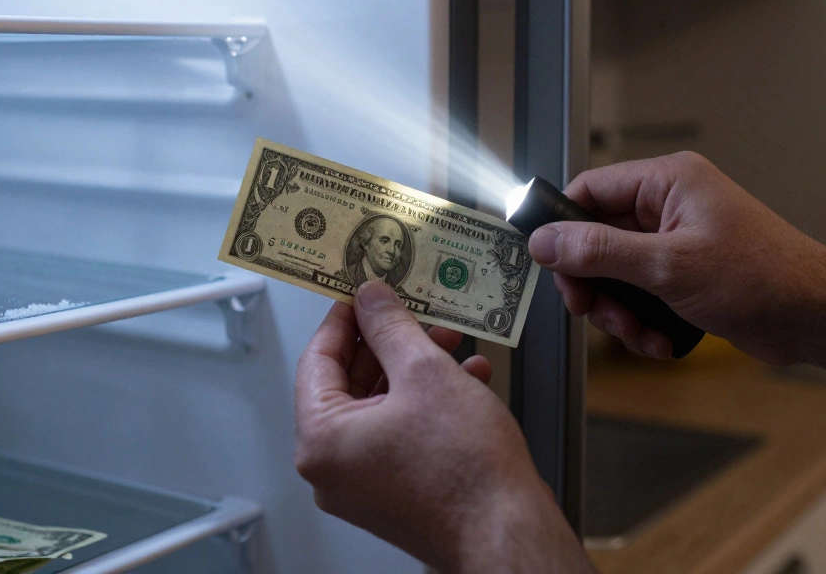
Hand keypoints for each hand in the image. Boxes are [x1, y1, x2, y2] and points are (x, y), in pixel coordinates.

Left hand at [294, 282, 593, 572]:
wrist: (508, 533)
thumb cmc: (466, 472)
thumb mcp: (425, 372)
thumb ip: (390, 326)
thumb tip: (370, 298)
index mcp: (322, 441)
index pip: (317, 360)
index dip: (343, 318)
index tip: (362, 293)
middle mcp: (333, 470)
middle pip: (349, 384)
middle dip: (389, 342)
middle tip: (413, 311)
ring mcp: (363, 486)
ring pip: (380, 407)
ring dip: (415, 369)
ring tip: (451, 342)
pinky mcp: (394, 494)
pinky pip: (399, 433)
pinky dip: (427, 404)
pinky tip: (466, 379)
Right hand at [528, 152, 825, 363]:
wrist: (817, 317)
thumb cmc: (764, 278)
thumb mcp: (667, 266)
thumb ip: (599, 251)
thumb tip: (546, 240)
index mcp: (668, 182)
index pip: (589, 190)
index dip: (563, 228)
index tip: (550, 264)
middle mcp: (670, 205)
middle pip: (597, 238)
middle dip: (594, 283)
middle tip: (593, 310)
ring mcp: (679, 241)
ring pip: (616, 273)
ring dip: (619, 310)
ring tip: (638, 333)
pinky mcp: (687, 273)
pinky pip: (642, 294)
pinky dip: (643, 321)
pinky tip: (661, 340)